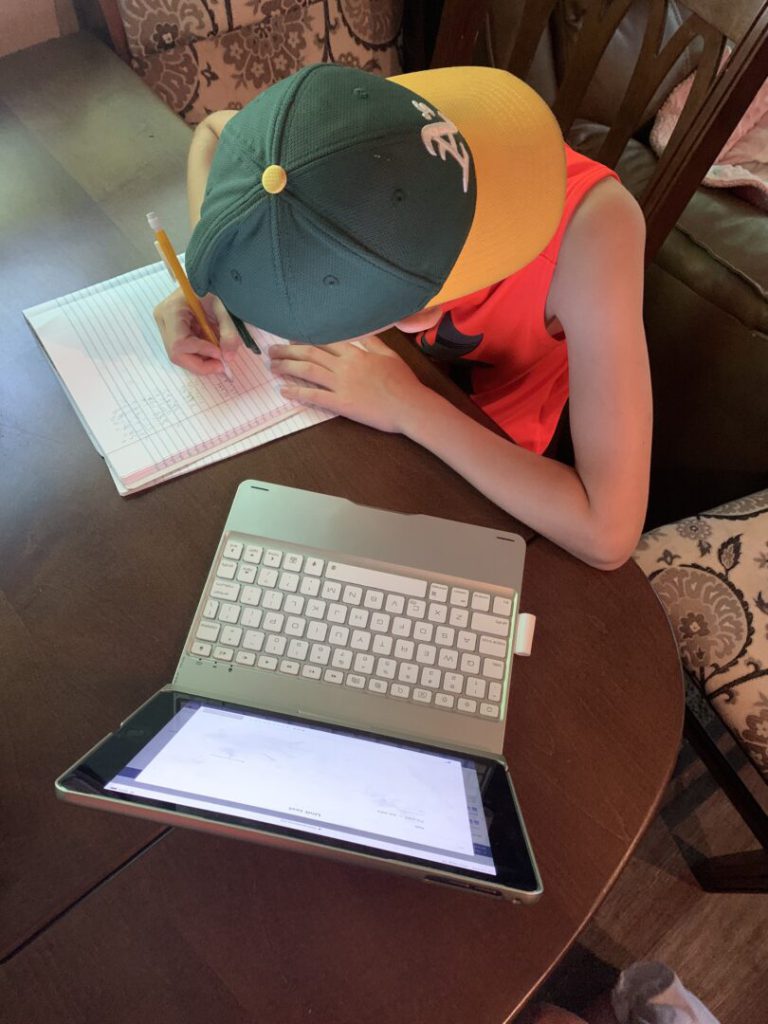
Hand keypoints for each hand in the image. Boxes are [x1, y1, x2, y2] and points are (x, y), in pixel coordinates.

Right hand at [153, 288, 240, 374]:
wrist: (209, 278)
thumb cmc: (214, 286)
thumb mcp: (225, 306)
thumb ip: (229, 332)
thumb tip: (228, 358)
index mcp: (172, 309)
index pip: (179, 343)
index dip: (200, 352)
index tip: (220, 354)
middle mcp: (164, 320)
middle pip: (176, 354)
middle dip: (200, 364)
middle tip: (221, 366)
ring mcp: (167, 326)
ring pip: (181, 356)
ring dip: (202, 360)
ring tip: (220, 355)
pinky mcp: (174, 331)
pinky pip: (186, 351)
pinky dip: (202, 355)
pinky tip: (215, 349)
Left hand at [268, 336, 428, 433]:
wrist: (411, 406)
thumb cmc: (404, 382)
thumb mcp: (390, 355)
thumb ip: (372, 341)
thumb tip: (361, 331)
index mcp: (357, 352)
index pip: (325, 340)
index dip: (305, 338)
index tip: (291, 338)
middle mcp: (345, 365)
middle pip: (310, 352)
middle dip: (288, 350)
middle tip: (272, 351)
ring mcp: (343, 384)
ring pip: (308, 370)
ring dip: (287, 367)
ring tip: (272, 366)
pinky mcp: (342, 403)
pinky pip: (314, 396)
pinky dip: (297, 392)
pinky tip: (283, 390)